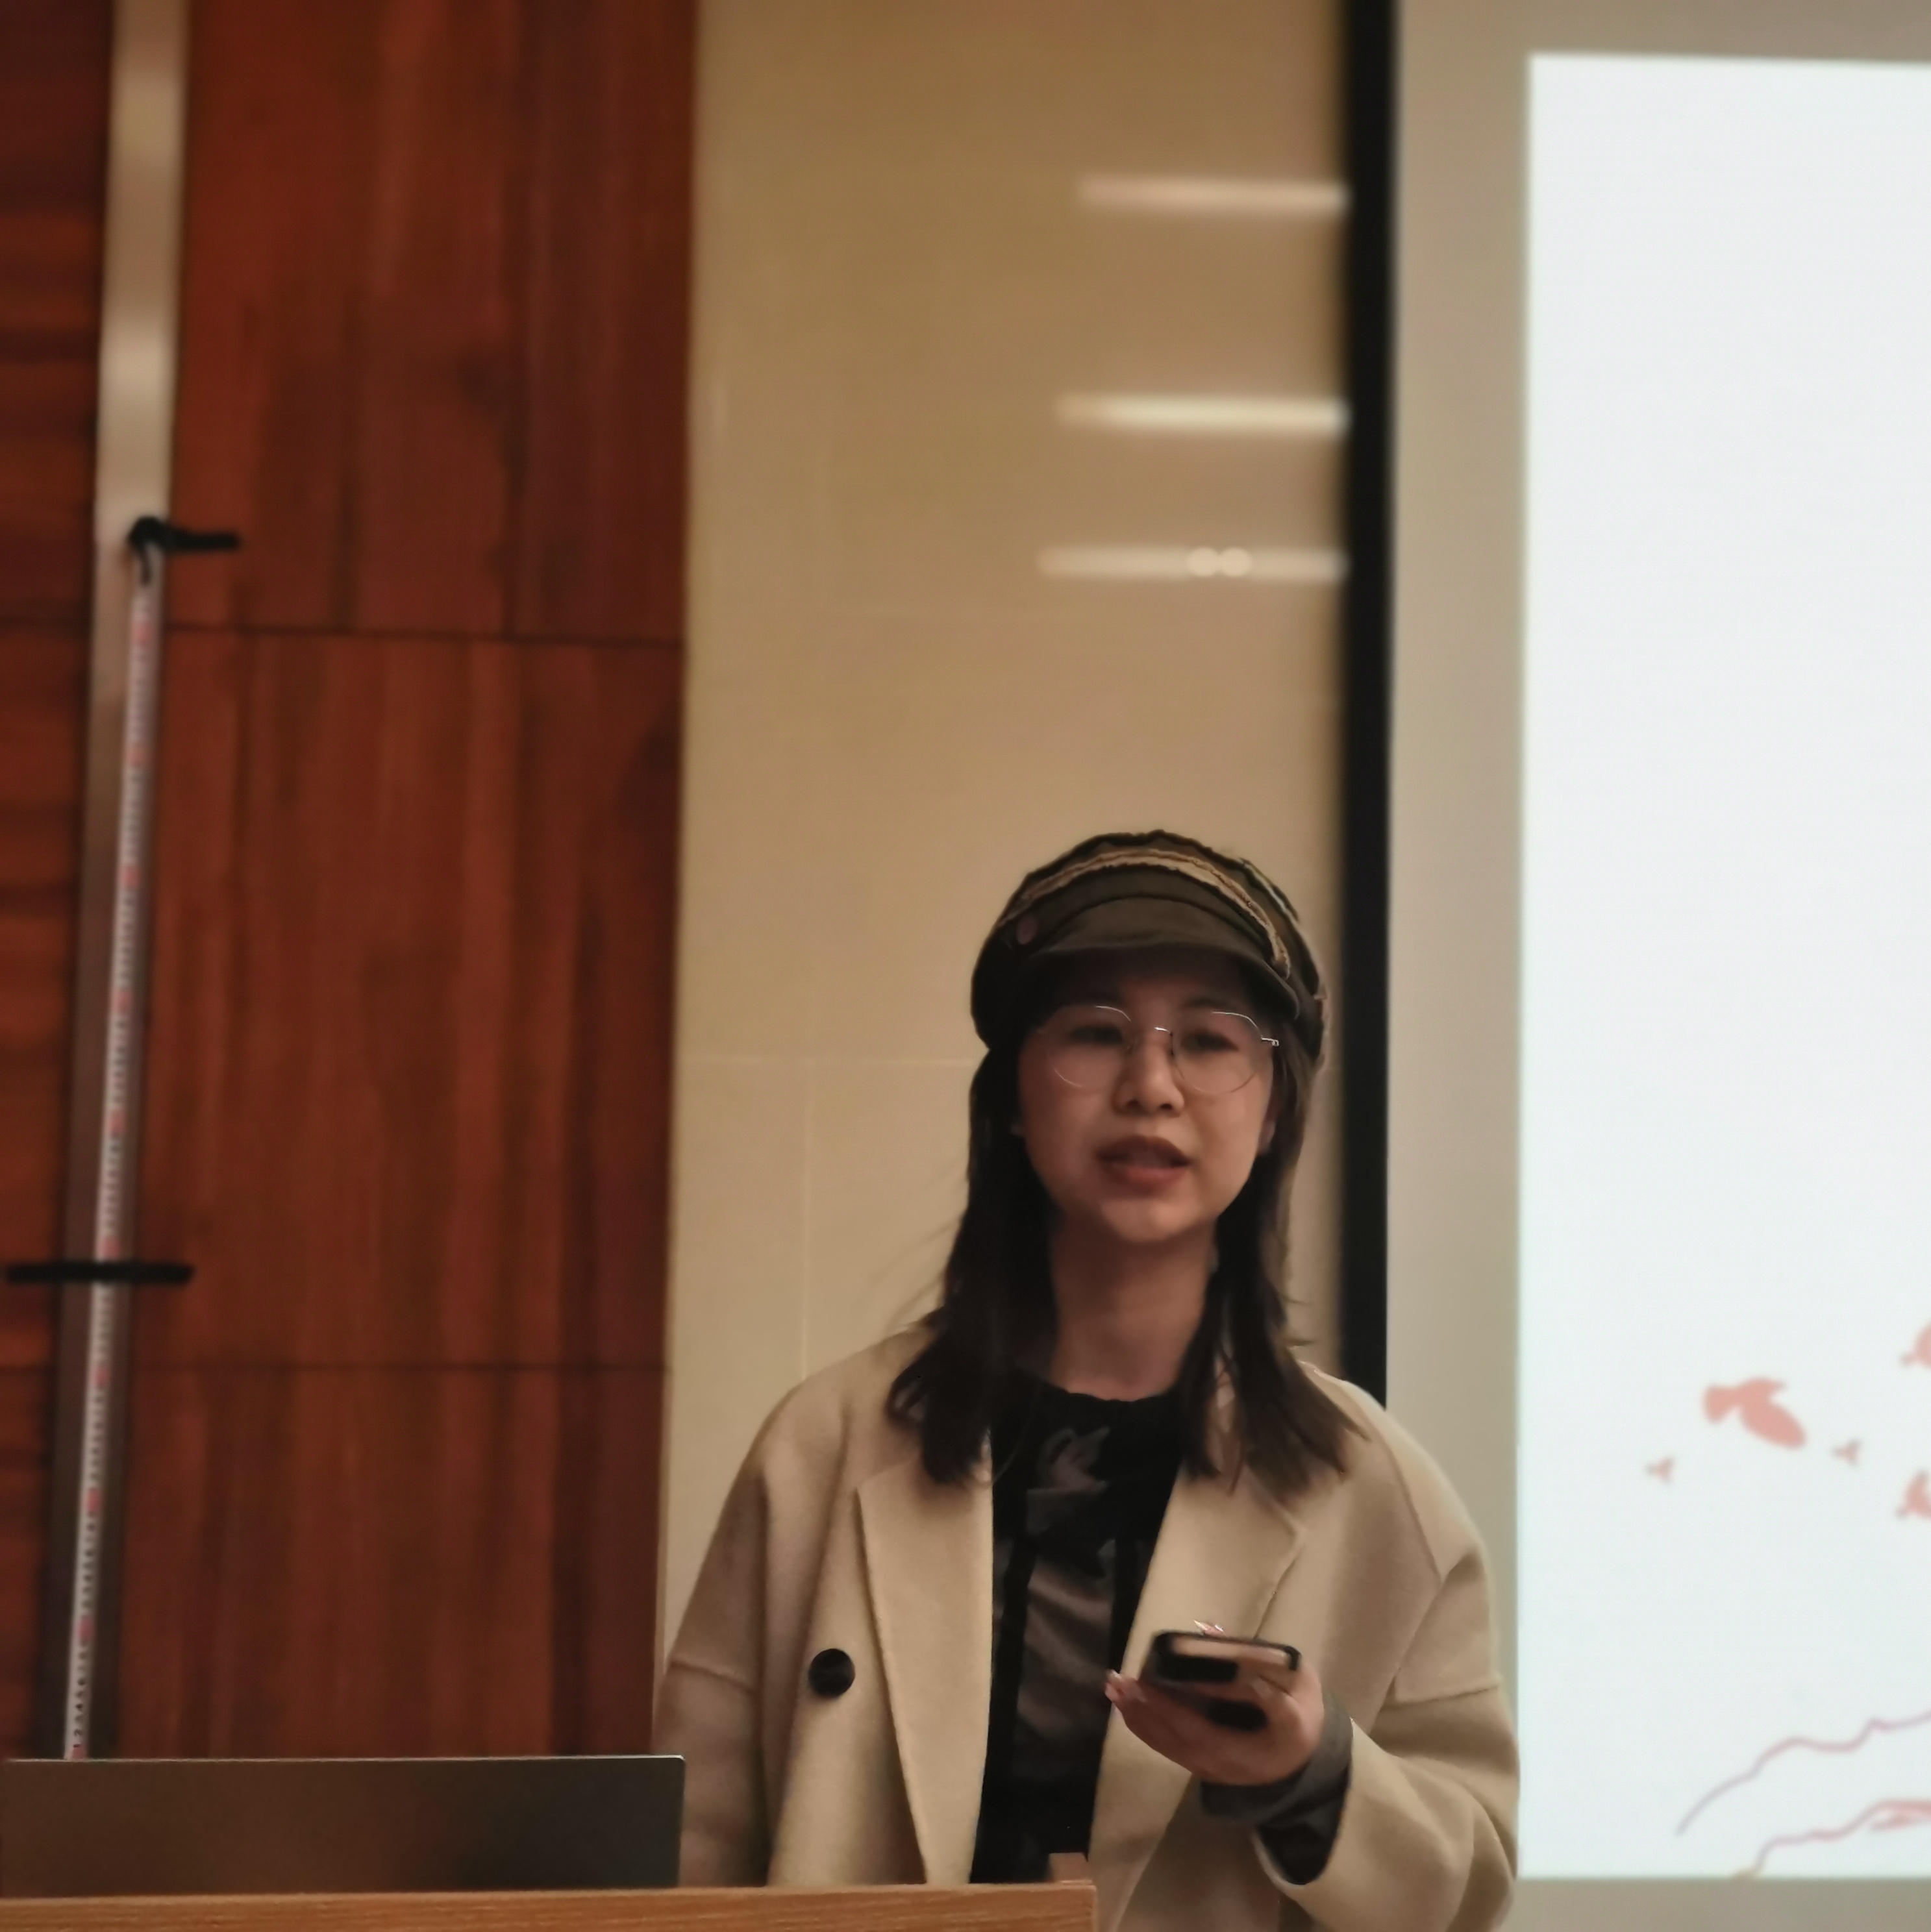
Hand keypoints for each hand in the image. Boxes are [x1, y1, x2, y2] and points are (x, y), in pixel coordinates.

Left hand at [1105, 1646, 1325, 1787]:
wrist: (1303, 1764)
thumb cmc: (1301, 1718)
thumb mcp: (1301, 1691)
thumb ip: (1268, 1668)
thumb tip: (1214, 1637)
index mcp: (1258, 1746)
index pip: (1227, 1725)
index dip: (1202, 1703)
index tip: (1176, 1678)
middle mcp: (1229, 1765)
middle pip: (1187, 1738)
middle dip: (1154, 1708)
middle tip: (1125, 1680)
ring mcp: (1213, 1770)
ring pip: (1172, 1746)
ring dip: (1140, 1717)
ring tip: (1115, 1690)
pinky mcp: (1202, 1767)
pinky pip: (1169, 1750)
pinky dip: (1144, 1728)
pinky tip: (1125, 1709)